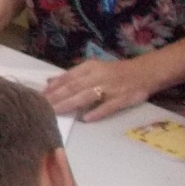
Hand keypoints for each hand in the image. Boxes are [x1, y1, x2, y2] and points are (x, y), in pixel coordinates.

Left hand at [42, 56, 156, 121]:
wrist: (145, 72)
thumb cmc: (114, 71)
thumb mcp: (92, 68)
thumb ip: (71, 75)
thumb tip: (49, 81)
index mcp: (90, 67)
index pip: (68, 77)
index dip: (53, 87)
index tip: (39, 96)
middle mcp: (99, 76)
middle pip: (74, 88)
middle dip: (56, 97)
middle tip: (41, 107)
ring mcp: (111, 88)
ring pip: (87, 96)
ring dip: (70, 104)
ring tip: (55, 112)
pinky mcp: (122, 99)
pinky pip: (108, 106)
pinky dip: (97, 112)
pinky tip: (85, 118)